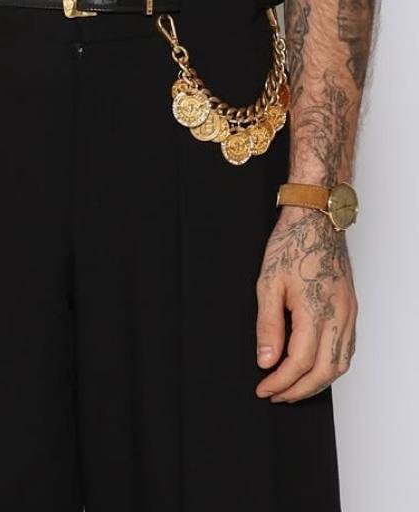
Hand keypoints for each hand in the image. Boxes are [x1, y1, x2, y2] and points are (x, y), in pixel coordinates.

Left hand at [255, 205, 356, 401]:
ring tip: (292, 387)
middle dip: (298, 390)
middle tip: (276, 394)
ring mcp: (348, 315)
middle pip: (323, 372)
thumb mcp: (267, 283)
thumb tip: (266, 361)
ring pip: (340, 365)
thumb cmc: (291, 245)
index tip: (264, 389)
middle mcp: (338, 318)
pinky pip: (347, 350)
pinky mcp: (351, 310)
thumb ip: (267, 326)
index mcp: (315, 312)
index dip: (280, 382)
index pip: (299, 363)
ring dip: (317, 382)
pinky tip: (314, 367)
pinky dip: (331, 366)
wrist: (317, 220)